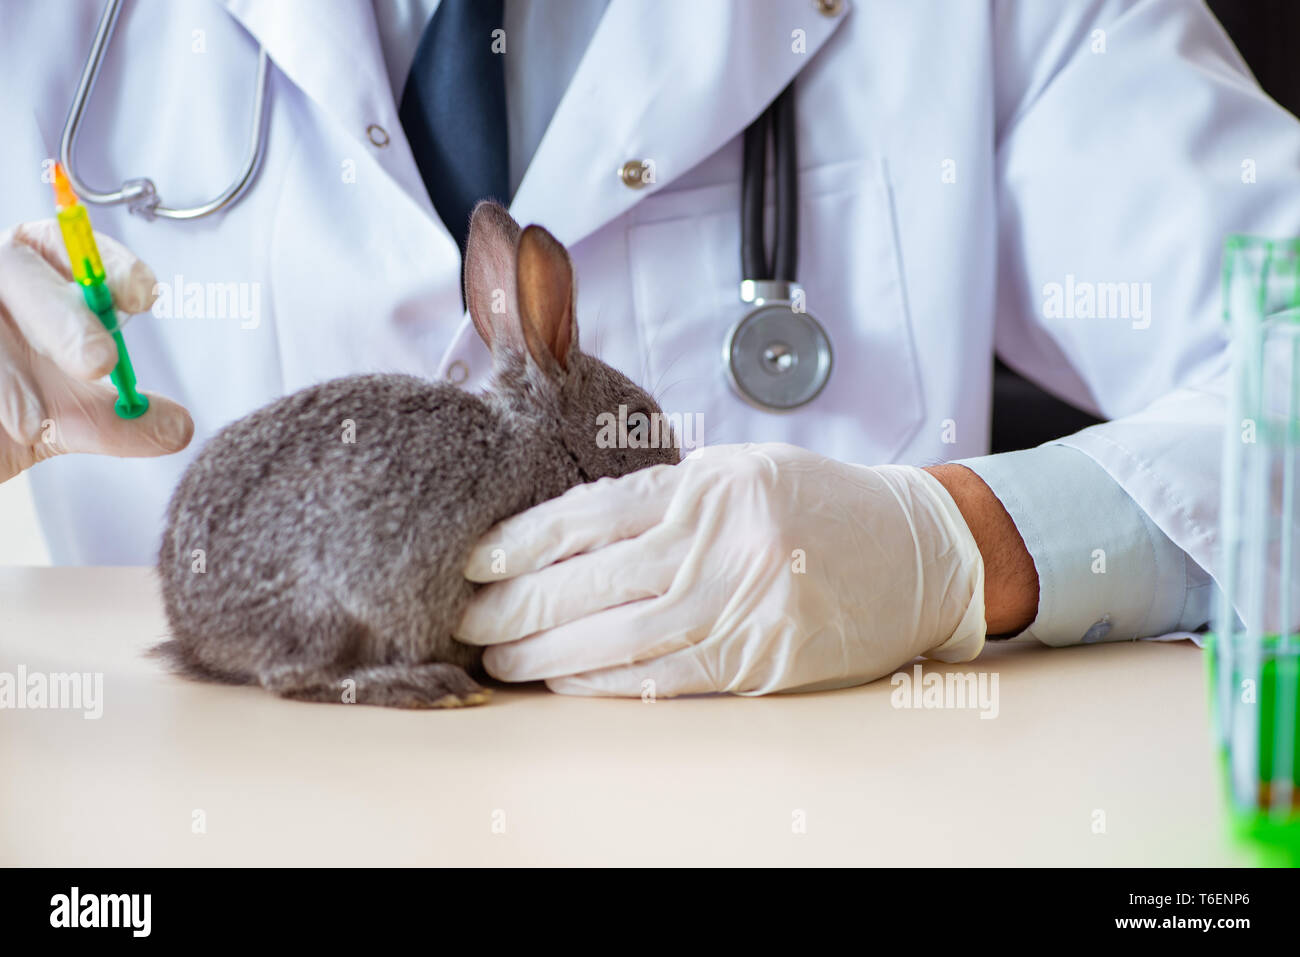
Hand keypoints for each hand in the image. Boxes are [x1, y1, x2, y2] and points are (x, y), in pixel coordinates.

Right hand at [0, 220, 192, 482]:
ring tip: (33, 425)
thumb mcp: (75, 421)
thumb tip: (181, 427)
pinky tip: (11, 424)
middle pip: (16, 268)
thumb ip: (126, 424)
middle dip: (62, 316)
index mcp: (34, 274)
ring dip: (8, 373)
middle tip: (100, 362)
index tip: (143, 296)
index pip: (68, 244)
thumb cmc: (18, 411)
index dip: (106, 262)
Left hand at [456, 442, 988, 696]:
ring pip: (619, 639)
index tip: (474, 560)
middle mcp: (722, 544)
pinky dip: (605, 685)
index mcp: (709, 486)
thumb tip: (566, 536)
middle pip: (592, 583)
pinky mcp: (763, 660)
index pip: (591, 514)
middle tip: (467, 618)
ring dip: (548, 656)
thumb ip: (663, 498)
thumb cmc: (822, 504)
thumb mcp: (741, 473)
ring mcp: (744, 606)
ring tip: (502, 658)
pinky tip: (564, 685)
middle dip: (516, 606)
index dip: (522, 541)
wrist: (919, 550)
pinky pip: (666, 678)